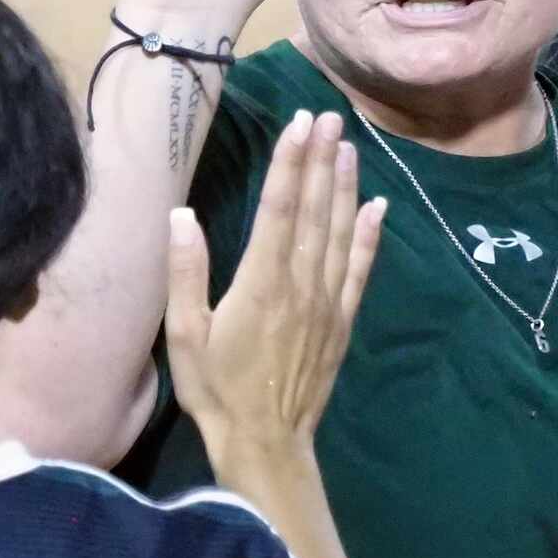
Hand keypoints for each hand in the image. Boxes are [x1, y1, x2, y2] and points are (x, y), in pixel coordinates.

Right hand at [165, 110, 381, 472]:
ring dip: (345, 186)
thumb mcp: (185, 334)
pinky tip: (376, 207)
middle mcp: (301, 283)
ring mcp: (327, 302)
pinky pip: (360, 270)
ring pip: (339, 231)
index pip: (280, 207)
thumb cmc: (216, 389)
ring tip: (348, 145)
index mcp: (261, 281)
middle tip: (329, 116)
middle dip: (321, 159)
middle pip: (314, 210)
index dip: (291, 162)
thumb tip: (181, 215)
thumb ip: (185, 272)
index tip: (300, 123)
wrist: (266, 442)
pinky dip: (369, 236)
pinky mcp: (342, 321)